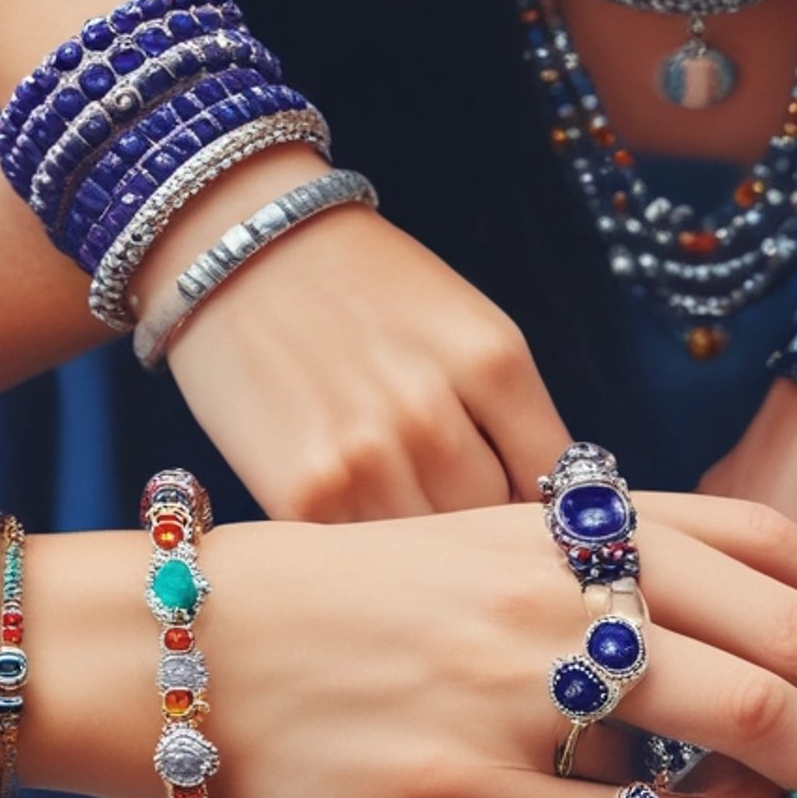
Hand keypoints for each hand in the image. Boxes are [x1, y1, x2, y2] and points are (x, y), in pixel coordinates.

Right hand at [156, 154, 567, 517]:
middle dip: (491, 531)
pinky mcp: (304, 497)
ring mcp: (367, 462)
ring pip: (437, 552)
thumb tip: (552, 513)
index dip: (557, 514)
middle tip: (468, 524)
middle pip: (498, 526)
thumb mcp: (467, 328)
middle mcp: (434, 417)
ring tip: (411, 521)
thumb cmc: (364, 286)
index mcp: (493, 365)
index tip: (539, 523)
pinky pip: (368, 556)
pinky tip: (363, 520)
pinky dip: (374, 553)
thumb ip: (514, 417)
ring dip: (433, 550)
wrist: (234, 241)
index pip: (562, 486)